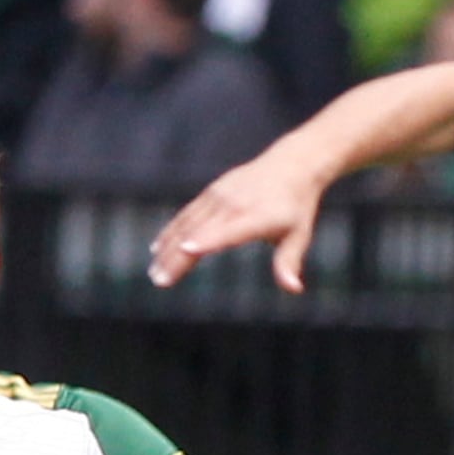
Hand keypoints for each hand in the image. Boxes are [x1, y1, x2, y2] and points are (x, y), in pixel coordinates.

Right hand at [150, 151, 329, 290]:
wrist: (292, 164)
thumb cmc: (297, 207)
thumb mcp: (299, 236)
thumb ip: (289, 262)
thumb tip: (294, 289)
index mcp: (257, 217)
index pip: (230, 230)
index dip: (209, 240)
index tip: (187, 250)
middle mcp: (234, 205)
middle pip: (200, 232)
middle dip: (177, 257)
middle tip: (160, 281)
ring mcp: (220, 196)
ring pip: (187, 224)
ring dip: (168, 248)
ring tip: (154, 272)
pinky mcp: (211, 191)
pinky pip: (187, 214)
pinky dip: (171, 231)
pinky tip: (157, 248)